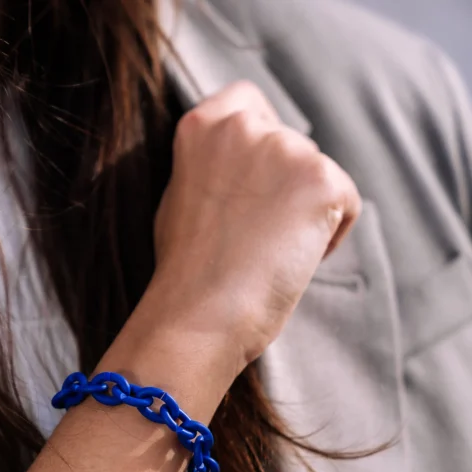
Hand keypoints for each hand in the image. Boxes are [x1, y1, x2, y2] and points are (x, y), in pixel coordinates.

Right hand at [150, 81, 360, 363]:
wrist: (199, 313)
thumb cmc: (187, 269)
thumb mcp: (182, 196)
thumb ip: (213, 165)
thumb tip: (246, 166)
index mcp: (202, 126)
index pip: (248, 100)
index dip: (261, 139)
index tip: (257, 179)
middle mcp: (244, 125)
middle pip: (290, 143)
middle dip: (284, 183)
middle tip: (259, 233)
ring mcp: (285, 149)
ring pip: (318, 174)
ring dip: (307, 210)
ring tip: (272, 252)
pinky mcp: (322, 181)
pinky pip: (346, 202)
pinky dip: (330, 234)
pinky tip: (294, 259)